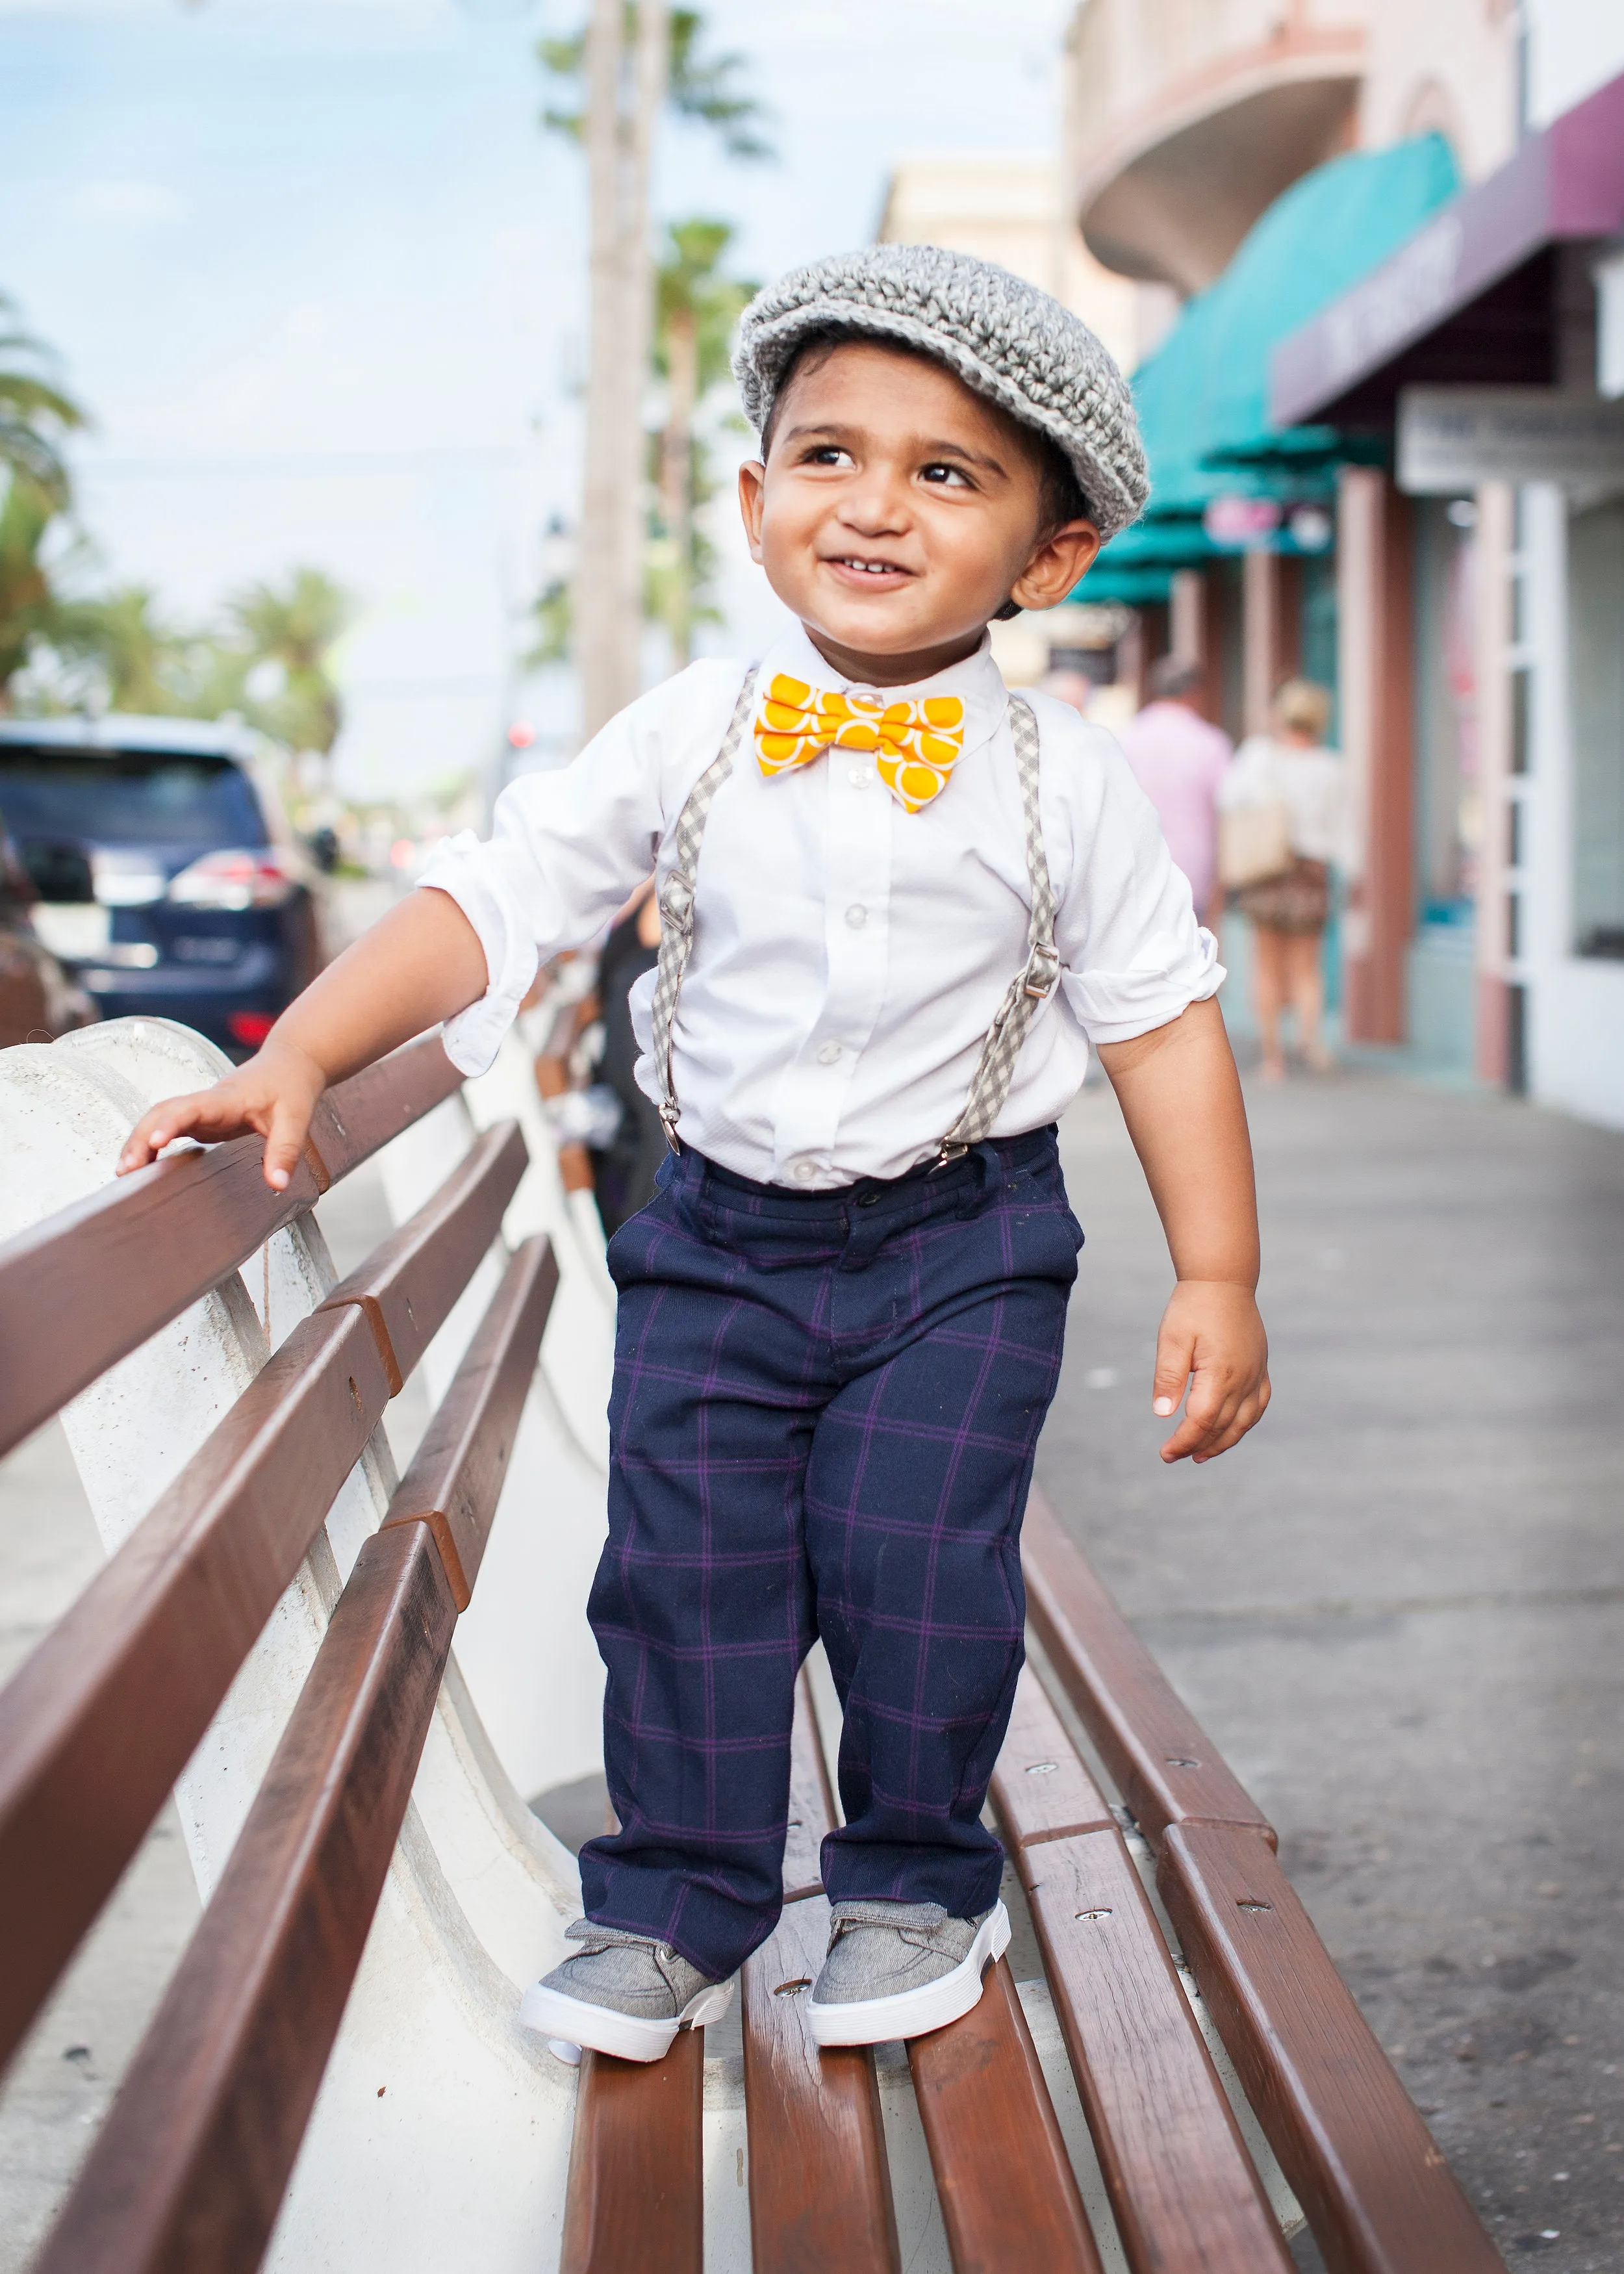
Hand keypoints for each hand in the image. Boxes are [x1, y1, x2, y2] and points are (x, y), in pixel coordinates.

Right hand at [116, 1037, 328, 1191]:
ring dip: (139, 1141)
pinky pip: (168, 1128)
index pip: (192, 1108)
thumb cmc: (291, 1087)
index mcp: (227, 1098)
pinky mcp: (201, 1119)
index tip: (155, 1141)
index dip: (171, 1123)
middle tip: (127, 1170)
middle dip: (140, 1138)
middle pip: (163, 1112)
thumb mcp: (296, 1120)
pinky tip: (142, 1166)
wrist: (289, 1064)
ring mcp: (200, 1109)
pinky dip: (151, 1144)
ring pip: (159, 1118)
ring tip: (124, 1173)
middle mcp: (206, 1101)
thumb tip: (277, 1184)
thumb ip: (285, 1151)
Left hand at [1150, 1279, 1269, 1463]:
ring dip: (1223, 1441)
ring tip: (1201, 1454)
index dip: (1183, 1441)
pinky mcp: (1261, 1368)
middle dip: (1198, 1446)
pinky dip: (1244, 1423)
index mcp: (1221, 1375)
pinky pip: (1258, 1406)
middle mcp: (1244, 1380)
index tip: (1165, 1454)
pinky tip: (1231, 1429)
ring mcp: (1257, 1374)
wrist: (1223, 1280)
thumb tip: (1162, 1414)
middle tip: (1175, 1456)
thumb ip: (1168, 1378)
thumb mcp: (1172, 1340)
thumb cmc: (1193, 1308)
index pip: (1201, 1421)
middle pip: (1223, 1427)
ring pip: (1244, 1422)